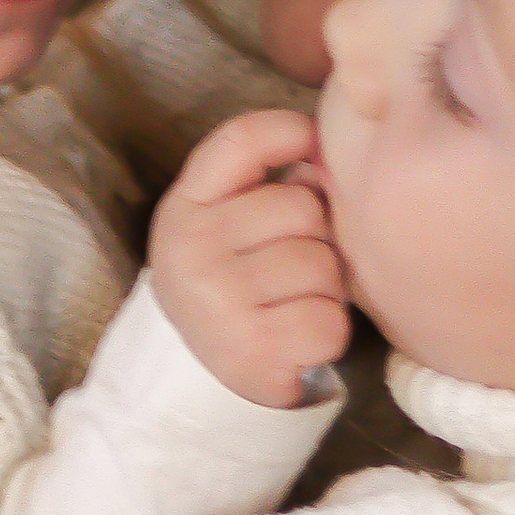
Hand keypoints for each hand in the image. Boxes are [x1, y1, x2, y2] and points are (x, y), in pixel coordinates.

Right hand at [149, 112, 348, 410]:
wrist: (193, 381)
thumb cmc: (230, 287)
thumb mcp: (226, 225)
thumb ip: (269, 184)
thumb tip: (328, 159)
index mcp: (185, 206)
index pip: (243, 139)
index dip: (289, 132)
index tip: (311, 146)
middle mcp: (192, 247)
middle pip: (303, 206)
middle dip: (318, 237)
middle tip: (293, 268)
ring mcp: (217, 299)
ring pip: (324, 266)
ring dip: (326, 290)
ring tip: (293, 305)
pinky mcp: (249, 350)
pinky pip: (329, 322)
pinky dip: (328, 335)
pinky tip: (297, 340)